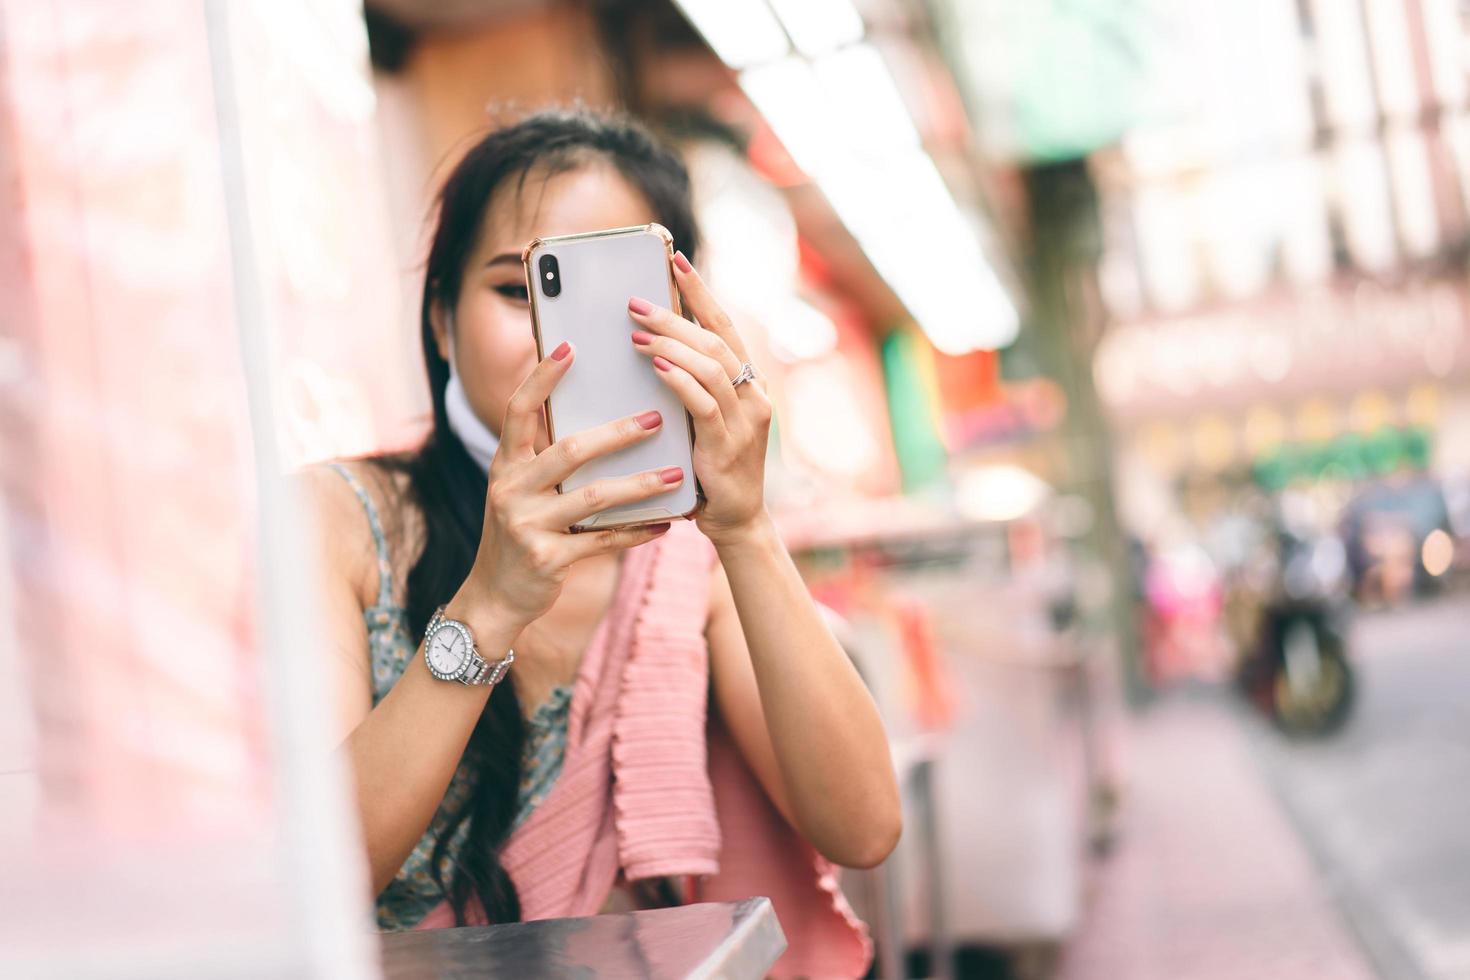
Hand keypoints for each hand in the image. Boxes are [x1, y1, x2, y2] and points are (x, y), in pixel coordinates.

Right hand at [461, 341, 684, 629]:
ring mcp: (527, 526)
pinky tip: (667, 523)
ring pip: (592, 497)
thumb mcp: (520, 491)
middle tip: (655, 419)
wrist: (494, 596)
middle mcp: (510, 490)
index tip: (571, 348)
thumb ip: (545, 459)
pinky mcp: (548, 560)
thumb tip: (599, 419)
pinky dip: (637, 531)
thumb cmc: (519, 533)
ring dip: (638, 485)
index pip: (519, 410)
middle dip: (616, 434)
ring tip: (674, 474)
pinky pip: (602, 541)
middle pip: (568, 451)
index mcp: (505, 465)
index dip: (542, 377)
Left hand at [628, 251, 772, 545]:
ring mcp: (745, 421)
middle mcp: (753, 396)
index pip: (723, 327)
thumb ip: (687, 385)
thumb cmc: (708, 467)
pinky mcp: (727, 446)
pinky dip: (679, 380)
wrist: (733, 521)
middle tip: (635, 300)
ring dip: (671, 343)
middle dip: (674, 314)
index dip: (701, 292)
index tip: (676, 260)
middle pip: (715, 340)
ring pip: (710, 366)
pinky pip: (703, 403)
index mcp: (748, 384)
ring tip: (636, 331)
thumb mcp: (700, 419)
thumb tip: (648, 344)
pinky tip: (656, 367)